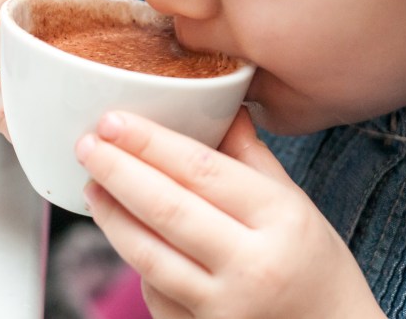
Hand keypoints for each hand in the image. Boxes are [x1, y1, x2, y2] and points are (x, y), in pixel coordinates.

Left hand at [76, 108, 383, 318]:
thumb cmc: (317, 270)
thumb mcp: (298, 206)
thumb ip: (253, 158)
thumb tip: (222, 107)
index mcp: (280, 219)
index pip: (203, 171)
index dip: (151, 143)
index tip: (114, 120)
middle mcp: (251, 265)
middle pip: (168, 208)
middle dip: (118, 171)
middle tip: (87, 144)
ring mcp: (224, 308)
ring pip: (149, 256)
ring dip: (112, 216)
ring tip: (92, 185)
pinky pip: (155, 295)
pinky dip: (136, 262)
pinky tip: (125, 235)